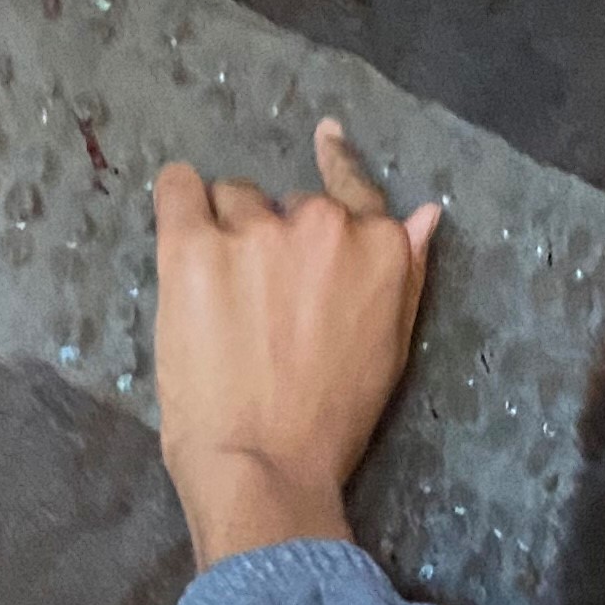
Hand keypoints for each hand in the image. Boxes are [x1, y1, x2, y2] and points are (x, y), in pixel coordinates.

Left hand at [152, 119, 442, 570]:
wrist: (265, 466)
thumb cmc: (333, 421)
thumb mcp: (390, 347)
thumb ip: (407, 272)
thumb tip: (426, 213)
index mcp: (378, 247)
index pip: (354, 185)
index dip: (336, 163)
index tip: (324, 138)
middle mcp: (323, 224)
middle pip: (285, 203)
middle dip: (272, 237)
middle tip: (257, 301)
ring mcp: (256, 231)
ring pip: (232, 199)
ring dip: (224, 231)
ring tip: (217, 295)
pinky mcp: (193, 246)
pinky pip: (180, 190)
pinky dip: (179, 202)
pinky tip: (179, 231)